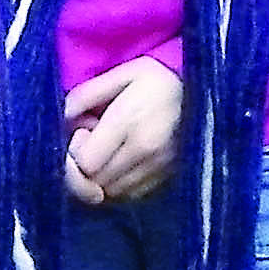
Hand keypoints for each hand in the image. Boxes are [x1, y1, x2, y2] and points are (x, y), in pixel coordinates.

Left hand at [61, 56, 182, 206]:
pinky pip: (131, 196)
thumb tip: (62, 117)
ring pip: (111, 193)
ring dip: (100, 179)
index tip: (82, 132)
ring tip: (107, 153)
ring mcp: (158, 168)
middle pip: (95, 182)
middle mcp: (144, 151)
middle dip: (83, 167)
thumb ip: (87, 94)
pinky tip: (122, 164)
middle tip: (91, 143)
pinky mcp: (168, 178)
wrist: (206, 91)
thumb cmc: (158, 79)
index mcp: (129, 122)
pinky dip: (119, 185)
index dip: (75, 153)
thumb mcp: (122, 73)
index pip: (86, 163)